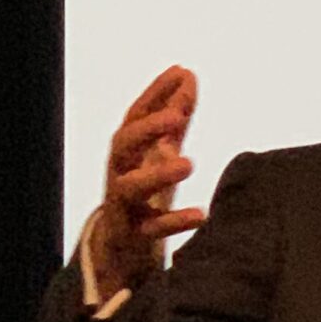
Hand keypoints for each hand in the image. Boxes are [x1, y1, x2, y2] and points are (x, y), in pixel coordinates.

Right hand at [95, 65, 205, 293]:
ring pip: (130, 187)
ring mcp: (123, 205)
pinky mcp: (132, 236)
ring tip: (188, 163)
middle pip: (123, 144)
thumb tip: (188, 76)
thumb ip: (174, 118)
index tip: (180, 72)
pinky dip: (174, 222)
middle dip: (147, 128)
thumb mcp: (159, 152)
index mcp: (126, 152)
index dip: (155, 93)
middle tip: (176, 116)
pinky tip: (201, 215)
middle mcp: (119, 173)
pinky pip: (151, 229)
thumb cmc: (143, 192)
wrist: (119, 249)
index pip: (135, 115)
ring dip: (158, 174)